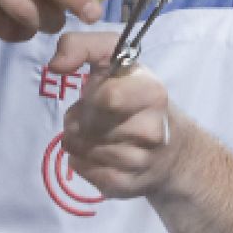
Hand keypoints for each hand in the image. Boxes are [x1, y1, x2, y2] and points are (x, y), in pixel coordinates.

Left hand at [49, 30, 184, 199]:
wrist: (176, 152)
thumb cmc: (138, 99)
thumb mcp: (118, 63)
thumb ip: (84, 46)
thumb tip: (56, 65)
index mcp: (153, 93)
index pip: (107, 97)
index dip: (90, 98)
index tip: (96, 94)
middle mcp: (152, 129)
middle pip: (84, 126)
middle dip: (79, 120)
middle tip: (96, 117)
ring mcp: (140, 162)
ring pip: (78, 149)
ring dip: (79, 140)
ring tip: (100, 135)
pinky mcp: (124, 186)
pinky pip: (80, 169)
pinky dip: (82, 161)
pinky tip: (101, 155)